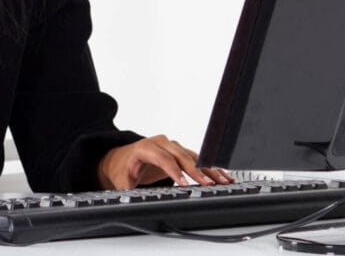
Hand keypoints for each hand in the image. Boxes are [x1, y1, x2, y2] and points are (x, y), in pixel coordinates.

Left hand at [96, 134, 234, 189]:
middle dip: (196, 171)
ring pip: (193, 157)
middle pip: (181, 156)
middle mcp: (161, 143)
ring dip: (208, 169)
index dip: (174, 171)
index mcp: (145, 148)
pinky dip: (209, 168)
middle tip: (208, 184)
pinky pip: (197, 160)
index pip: (163, 158)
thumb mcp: (121, 180)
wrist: (122, 158)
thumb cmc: (123, 168)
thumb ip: (127, 190)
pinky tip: (222, 175)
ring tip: (223, 180)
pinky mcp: (180, 152)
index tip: (184, 184)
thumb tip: (130, 200)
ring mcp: (172, 146)